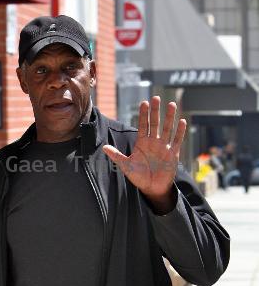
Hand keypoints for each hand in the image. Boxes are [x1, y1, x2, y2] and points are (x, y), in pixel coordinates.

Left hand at [103, 96, 185, 211]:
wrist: (152, 188)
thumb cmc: (139, 176)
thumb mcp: (126, 166)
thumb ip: (116, 155)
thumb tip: (104, 147)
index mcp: (142, 143)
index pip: (142, 125)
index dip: (143, 114)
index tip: (143, 102)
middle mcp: (153, 142)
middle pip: (154, 123)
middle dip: (155, 111)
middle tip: (155, 98)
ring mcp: (164, 147)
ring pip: (166, 129)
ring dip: (169, 117)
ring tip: (171, 104)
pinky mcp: (173, 154)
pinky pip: (177, 141)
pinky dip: (180, 132)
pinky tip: (182, 121)